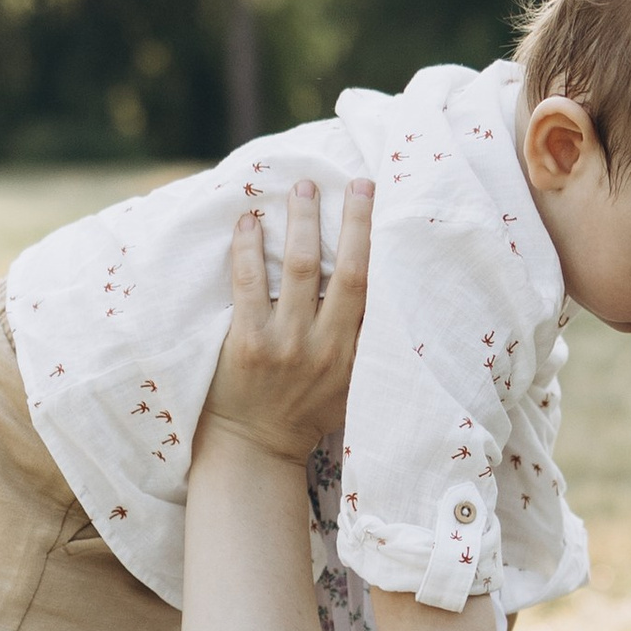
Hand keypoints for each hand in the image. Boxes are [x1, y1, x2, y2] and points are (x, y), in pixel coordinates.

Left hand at [208, 174, 372, 464]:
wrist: (254, 448)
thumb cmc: (303, 413)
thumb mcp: (350, 387)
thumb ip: (364, 345)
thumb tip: (381, 291)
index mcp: (356, 354)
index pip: (376, 289)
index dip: (380, 244)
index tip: (382, 205)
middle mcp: (328, 347)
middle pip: (348, 270)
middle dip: (353, 221)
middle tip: (352, 182)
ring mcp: (287, 344)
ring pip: (300, 268)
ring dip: (302, 221)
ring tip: (302, 188)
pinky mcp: (248, 344)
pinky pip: (249, 283)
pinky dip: (249, 247)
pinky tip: (249, 221)